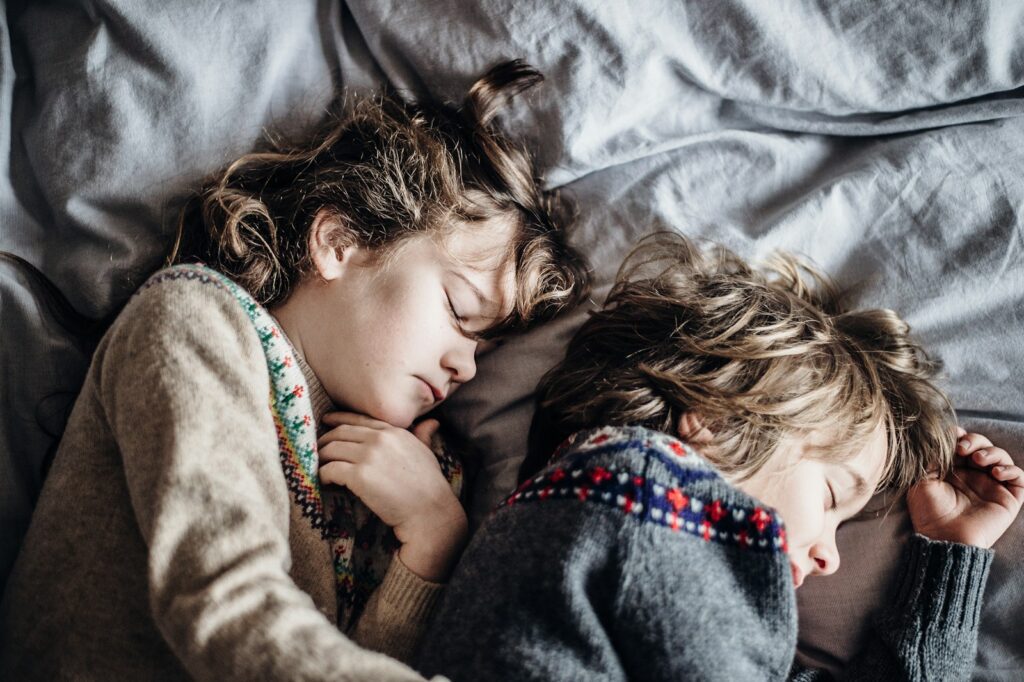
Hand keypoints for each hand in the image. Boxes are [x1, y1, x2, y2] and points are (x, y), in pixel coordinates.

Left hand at [317, 412, 468, 580]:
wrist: (429, 511)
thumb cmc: (430, 485)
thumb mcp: (427, 452)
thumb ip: (424, 435)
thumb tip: (432, 422)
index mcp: (393, 431)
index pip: (359, 419)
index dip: (338, 419)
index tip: (326, 421)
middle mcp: (379, 439)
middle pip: (340, 433)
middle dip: (325, 441)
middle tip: (317, 451)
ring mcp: (368, 456)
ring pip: (331, 450)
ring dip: (321, 459)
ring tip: (320, 468)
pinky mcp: (359, 476)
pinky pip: (330, 470)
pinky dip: (323, 475)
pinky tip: (325, 482)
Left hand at [906, 428, 1023, 547]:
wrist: (943, 538)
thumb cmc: (929, 512)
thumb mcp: (923, 480)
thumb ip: (932, 458)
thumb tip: (942, 437)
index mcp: (953, 470)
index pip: (963, 444)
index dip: (961, 436)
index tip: (953, 433)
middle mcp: (974, 476)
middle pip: (983, 446)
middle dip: (975, 440)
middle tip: (963, 448)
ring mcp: (991, 486)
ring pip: (1002, 458)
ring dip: (992, 452)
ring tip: (978, 459)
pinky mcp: (1008, 499)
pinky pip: (1019, 479)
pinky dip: (1012, 470)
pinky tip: (996, 473)